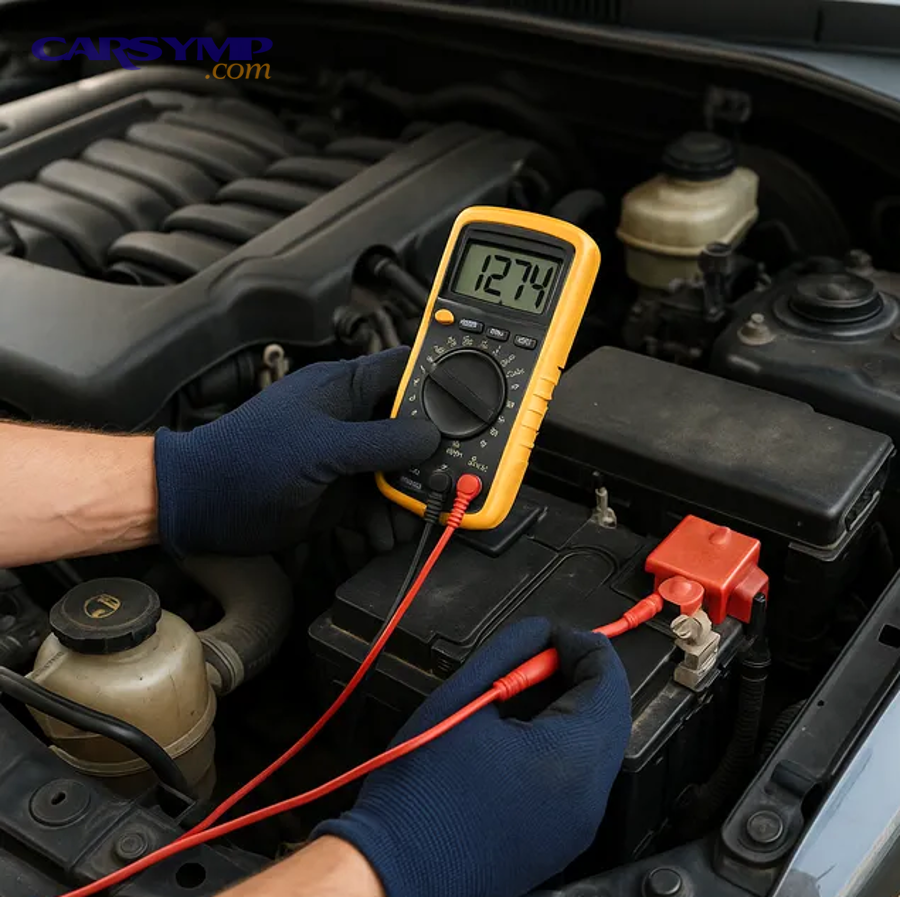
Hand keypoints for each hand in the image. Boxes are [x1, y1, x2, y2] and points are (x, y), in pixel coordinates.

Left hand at [155, 348, 439, 556]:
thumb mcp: (322, 448)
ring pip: (398, 470)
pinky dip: (385, 518)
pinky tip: (383, 535)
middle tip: (452, 479)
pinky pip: (377, 501)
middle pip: (410, 428)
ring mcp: (346, 455)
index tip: (474, 405)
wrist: (205, 506)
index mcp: (345, 388)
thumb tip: (431, 438)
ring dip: (409, 497)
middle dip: (431, 456)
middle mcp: (351, 418)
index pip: (404, 372)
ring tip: (414, 521)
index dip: (438, 383)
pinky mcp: (340, 490)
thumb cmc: (249, 460)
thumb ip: (380, 442)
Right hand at [314, 618, 631, 896]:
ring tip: (521, 694)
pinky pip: (579, 777)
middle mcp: (587, 797)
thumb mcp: (463, 700)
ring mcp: (577, 825)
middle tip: (537, 659)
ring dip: (571, 710)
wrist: (398, 870)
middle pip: (611, 715)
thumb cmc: (420, 793)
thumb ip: (509, 652)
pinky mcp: (561, 841)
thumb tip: (539, 633)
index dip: (583, 645)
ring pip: (597, 746)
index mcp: (569, 758)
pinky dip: (562, 744)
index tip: (552, 636)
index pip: (608, 682)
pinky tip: (519, 734)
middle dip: (581, 676)